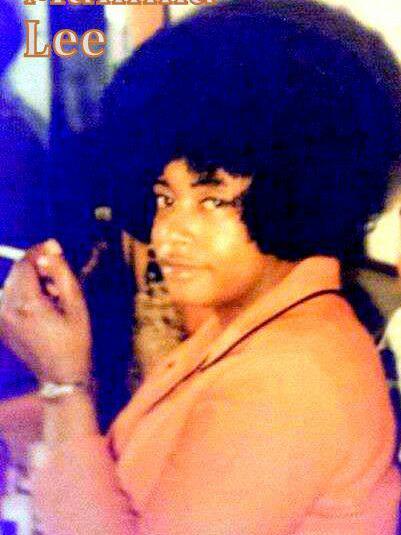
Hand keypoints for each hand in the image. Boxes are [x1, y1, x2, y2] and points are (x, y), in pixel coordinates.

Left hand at [0, 240, 91, 382]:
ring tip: (52, 297)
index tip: (53, 247)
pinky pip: (8, 299)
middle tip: (59, 280)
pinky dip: (22, 295)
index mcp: (27, 303)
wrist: (61, 375)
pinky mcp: (1, 326)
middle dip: (36, 268)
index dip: (39, 251)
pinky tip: (41, 308)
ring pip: (11, 284)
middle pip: (16, 273)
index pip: (25, 264)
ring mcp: (1, 319)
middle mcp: (8, 309)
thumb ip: (61, 273)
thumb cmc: (75, 340)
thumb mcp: (76, 304)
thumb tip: (49, 248)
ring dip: (30, 281)